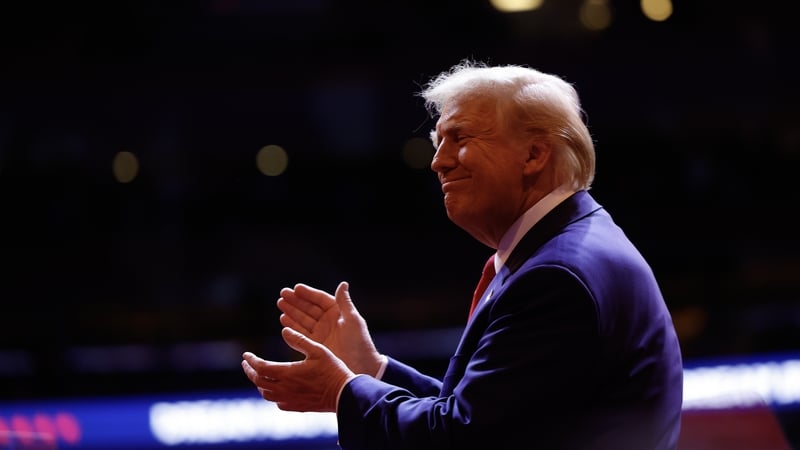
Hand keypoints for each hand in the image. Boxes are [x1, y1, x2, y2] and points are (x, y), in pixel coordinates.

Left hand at [241, 327, 355, 412]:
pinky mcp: (297, 407)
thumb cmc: (333, 370)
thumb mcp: (318, 350)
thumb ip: (300, 340)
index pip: (260, 367)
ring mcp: (290, 400)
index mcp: (288, 373)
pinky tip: (276, 389)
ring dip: (259, 384)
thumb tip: (285, 330)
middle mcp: (285, 389)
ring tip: (259, 375)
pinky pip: (277, 402)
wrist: (344, 395)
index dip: (251, 361)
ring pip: (266, 394)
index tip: (245, 355)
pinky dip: (271, 394)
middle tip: (247, 364)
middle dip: (250, 371)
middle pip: (258, 382)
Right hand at [278, 281, 383, 375]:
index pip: (320, 300)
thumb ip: (345, 302)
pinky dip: (292, 327)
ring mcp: (320, 334)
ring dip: (292, 312)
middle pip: (309, 308)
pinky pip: (300, 334)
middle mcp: (328, 322)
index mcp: (338, 313)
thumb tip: (343, 283)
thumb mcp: (353, 320)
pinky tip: (283, 320)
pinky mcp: (315, 345)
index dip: (308, 293)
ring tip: (281, 304)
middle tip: (283, 294)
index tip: (296, 288)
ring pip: (302, 320)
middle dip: (296, 301)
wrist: (360, 367)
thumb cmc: (359, 343)